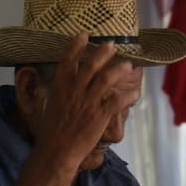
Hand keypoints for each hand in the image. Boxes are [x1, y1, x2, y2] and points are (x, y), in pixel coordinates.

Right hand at [32, 34, 136, 178]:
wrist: (57, 151)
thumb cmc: (51, 133)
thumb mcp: (51, 107)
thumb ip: (60, 94)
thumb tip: (65, 87)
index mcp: (60, 88)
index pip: (67, 61)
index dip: (75, 46)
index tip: (83, 34)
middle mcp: (75, 91)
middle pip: (91, 65)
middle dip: (103, 52)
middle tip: (112, 44)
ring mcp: (88, 102)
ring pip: (107, 78)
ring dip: (119, 69)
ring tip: (127, 65)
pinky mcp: (100, 115)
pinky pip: (118, 100)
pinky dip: (129, 96)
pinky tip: (135, 95)